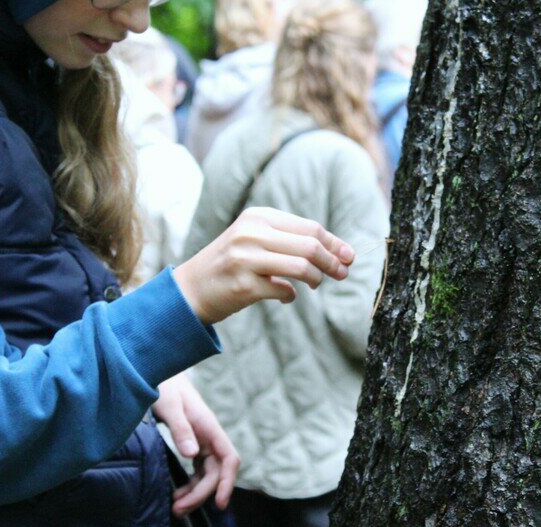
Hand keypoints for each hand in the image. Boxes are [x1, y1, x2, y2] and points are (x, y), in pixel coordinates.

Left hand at [153, 372, 239, 515]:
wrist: (157, 368)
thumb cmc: (164, 385)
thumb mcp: (169, 405)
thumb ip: (180, 429)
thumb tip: (191, 455)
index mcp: (208, 426)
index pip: (229, 458)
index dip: (228, 482)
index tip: (219, 503)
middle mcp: (208, 435)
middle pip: (216, 471)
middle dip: (201, 493)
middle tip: (178, 510)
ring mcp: (201, 439)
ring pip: (207, 472)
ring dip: (195, 492)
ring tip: (176, 507)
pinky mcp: (192, 441)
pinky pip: (198, 468)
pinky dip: (190, 483)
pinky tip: (178, 492)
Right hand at [174, 207, 355, 323]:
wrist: (190, 289)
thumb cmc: (231, 264)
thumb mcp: (256, 240)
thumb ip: (291, 242)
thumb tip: (339, 254)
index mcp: (258, 217)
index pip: (309, 227)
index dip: (334, 243)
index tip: (349, 256)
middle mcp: (251, 233)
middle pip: (310, 245)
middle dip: (332, 262)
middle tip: (342, 274)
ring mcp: (246, 258)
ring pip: (302, 267)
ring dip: (317, 279)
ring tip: (316, 285)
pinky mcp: (244, 285)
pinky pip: (284, 291)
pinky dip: (290, 295)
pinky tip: (285, 296)